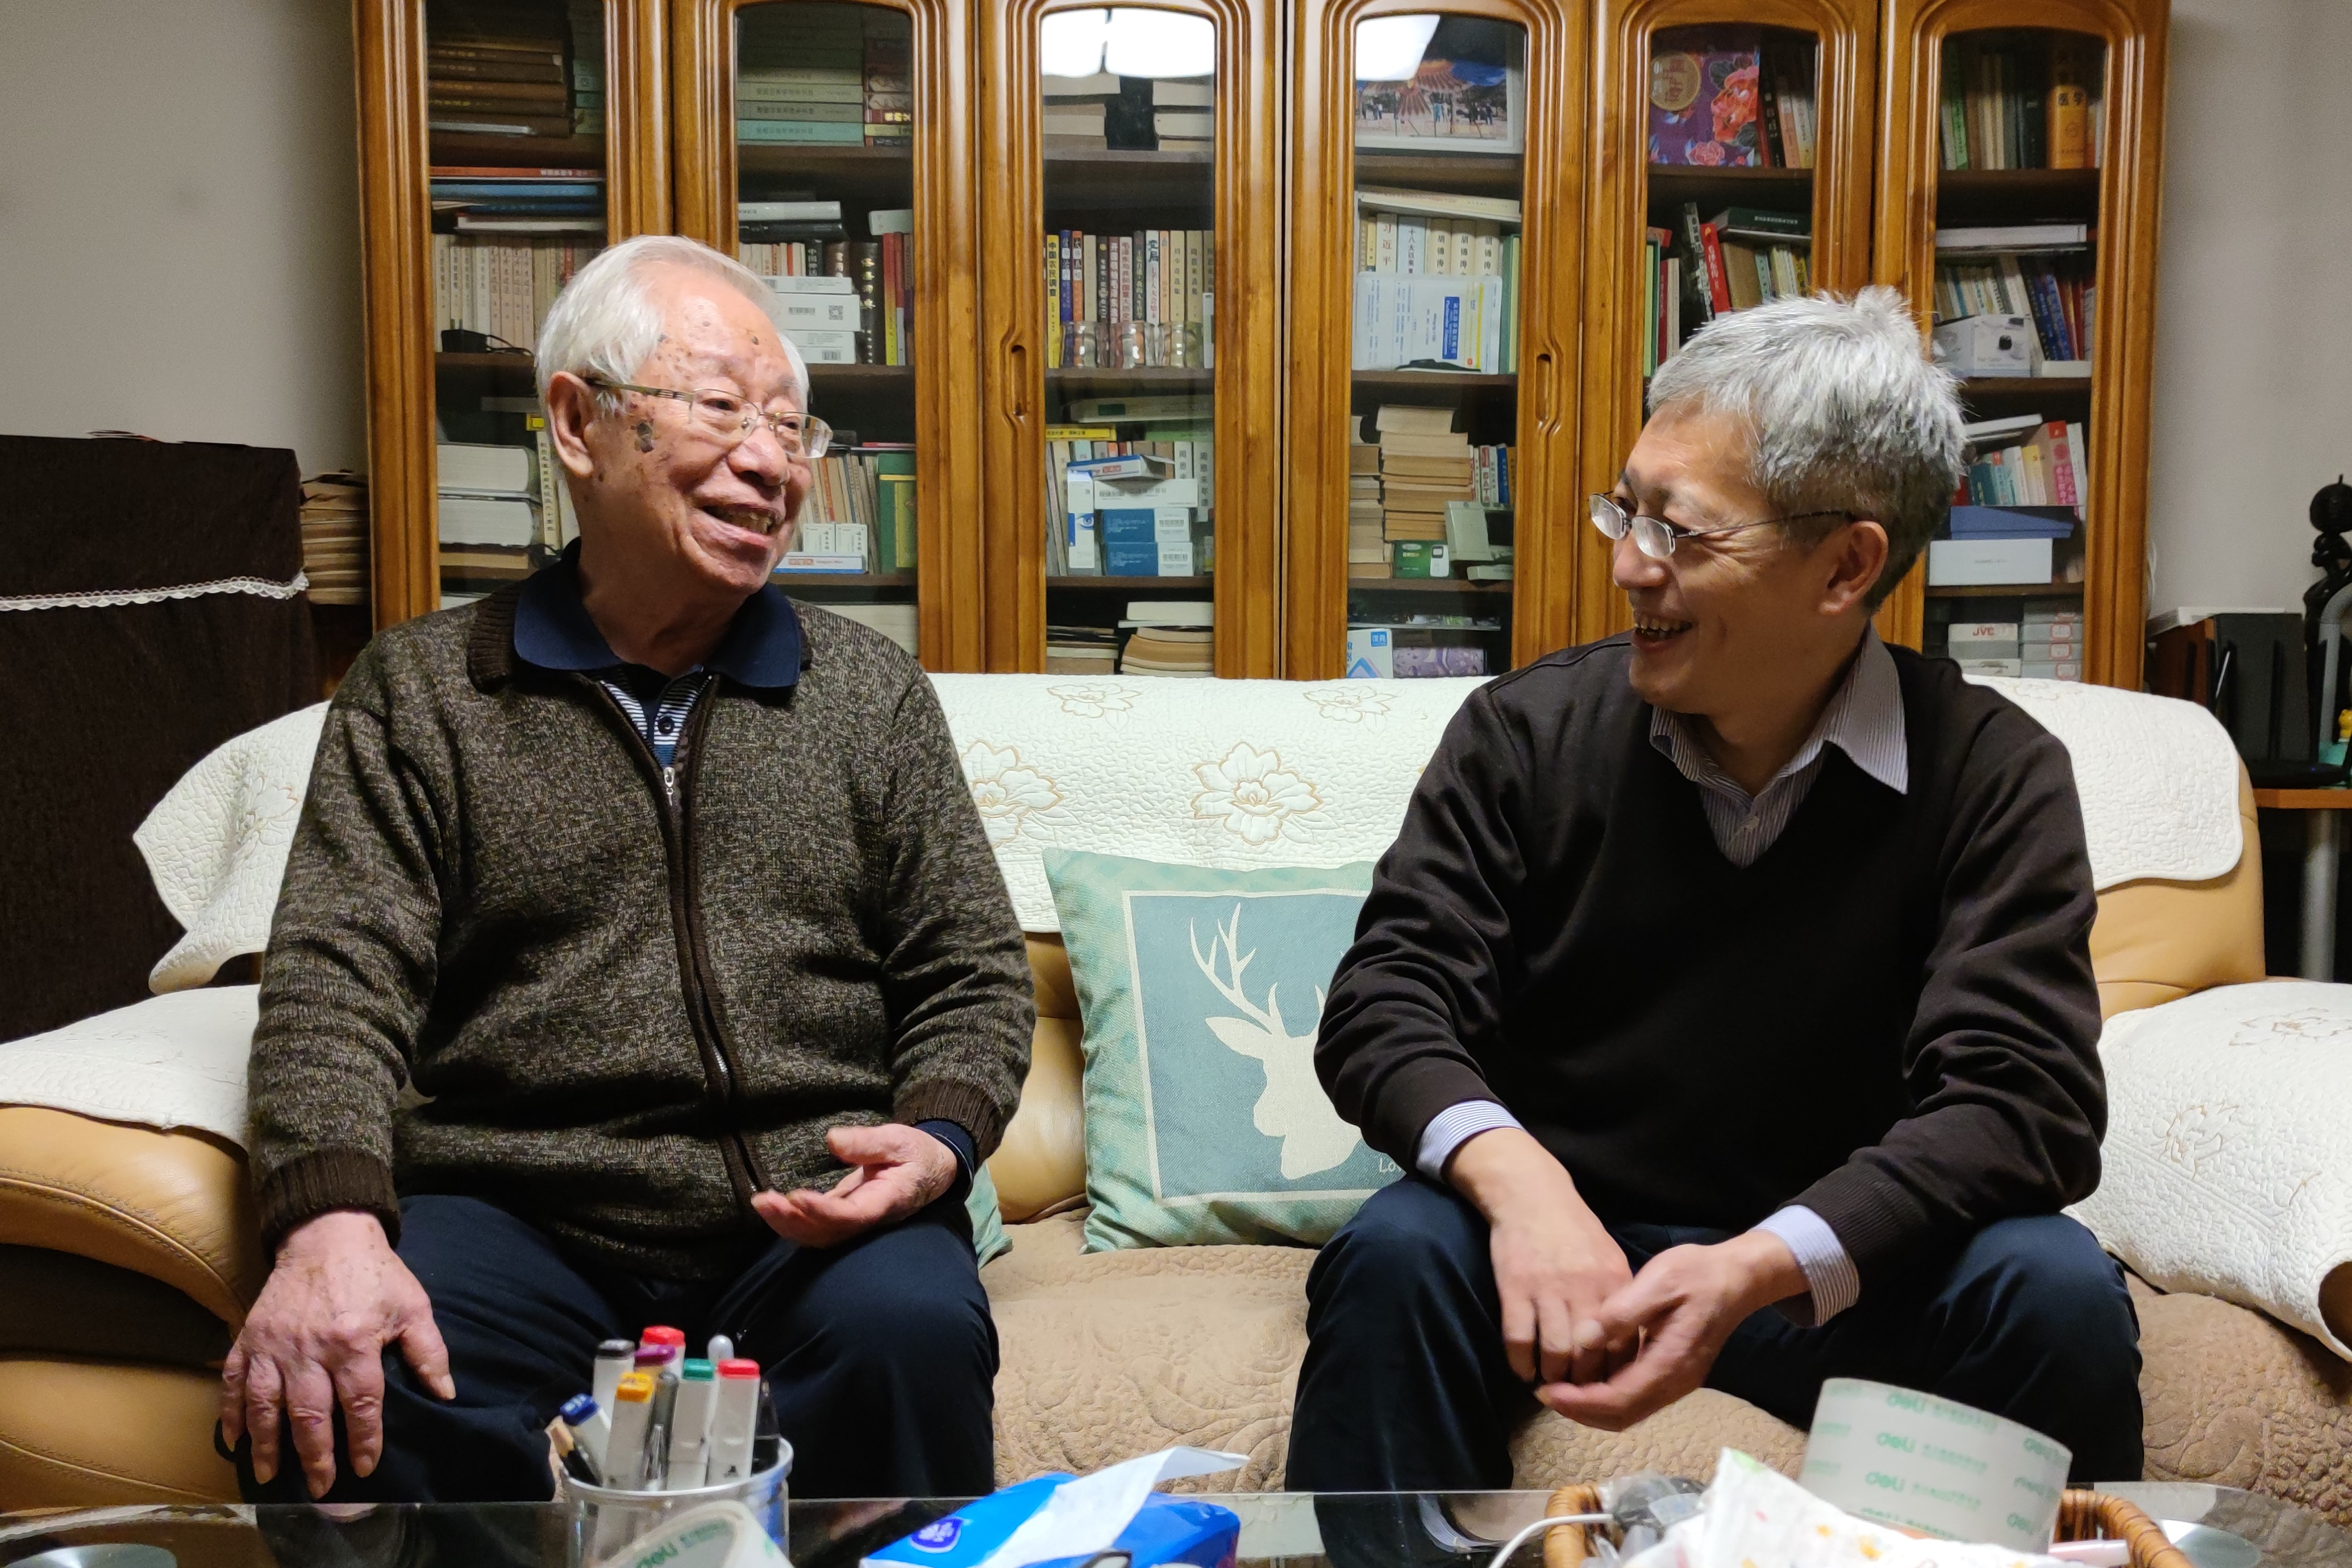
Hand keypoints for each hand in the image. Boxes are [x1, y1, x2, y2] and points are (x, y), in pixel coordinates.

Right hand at [219, 1210, 453, 1496]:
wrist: (327, 1234)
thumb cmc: (375, 1273)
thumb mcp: (413, 1306)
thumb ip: (429, 1352)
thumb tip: (446, 1394)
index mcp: (354, 1342)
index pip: (360, 1403)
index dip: (364, 1439)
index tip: (366, 1467)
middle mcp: (310, 1348)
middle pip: (310, 1414)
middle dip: (315, 1456)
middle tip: (321, 1488)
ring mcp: (274, 1345)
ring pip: (265, 1405)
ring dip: (267, 1444)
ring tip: (271, 1475)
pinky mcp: (249, 1337)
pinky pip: (233, 1381)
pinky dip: (230, 1413)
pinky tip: (233, 1440)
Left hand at [752, 1123, 957, 1247]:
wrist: (929, 1170)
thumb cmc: (915, 1153)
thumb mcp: (898, 1140)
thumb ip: (867, 1142)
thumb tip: (831, 1139)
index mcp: (886, 1201)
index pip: (852, 1215)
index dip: (822, 1211)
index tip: (795, 1196)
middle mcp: (868, 1220)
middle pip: (828, 1233)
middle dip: (793, 1221)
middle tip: (763, 1201)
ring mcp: (855, 1222)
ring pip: (818, 1235)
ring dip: (787, 1224)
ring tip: (761, 1203)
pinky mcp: (844, 1218)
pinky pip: (816, 1227)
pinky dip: (792, 1221)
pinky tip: (771, 1207)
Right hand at [1448, 1129, 1634, 1385]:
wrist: (1531, 1194)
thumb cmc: (1573, 1229)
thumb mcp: (1609, 1257)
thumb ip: (1619, 1298)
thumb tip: (1626, 1343)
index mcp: (1613, 1282)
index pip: (1622, 1344)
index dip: (1615, 1374)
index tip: (1607, 1388)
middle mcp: (1583, 1289)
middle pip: (1588, 1355)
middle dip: (1583, 1384)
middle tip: (1577, 1397)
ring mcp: (1546, 1289)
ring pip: (1555, 1352)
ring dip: (1552, 1378)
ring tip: (1550, 1387)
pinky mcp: (1514, 1288)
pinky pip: (1518, 1339)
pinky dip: (1521, 1363)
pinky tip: (1524, 1371)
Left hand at [1538, 1231, 1805, 1430]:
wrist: (1738, 1277)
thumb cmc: (1697, 1273)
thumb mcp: (1659, 1280)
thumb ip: (1622, 1313)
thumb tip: (1585, 1339)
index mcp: (1670, 1363)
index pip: (1618, 1401)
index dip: (1579, 1402)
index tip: (1546, 1391)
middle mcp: (1674, 1383)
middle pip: (1621, 1416)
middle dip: (1579, 1411)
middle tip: (1544, 1393)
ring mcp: (1676, 1382)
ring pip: (1629, 1411)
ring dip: (1591, 1407)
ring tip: (1559, 1388)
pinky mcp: (1673, 1373)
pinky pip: (1636, 1397)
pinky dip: (1607, 1396)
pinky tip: (1587, 1377)